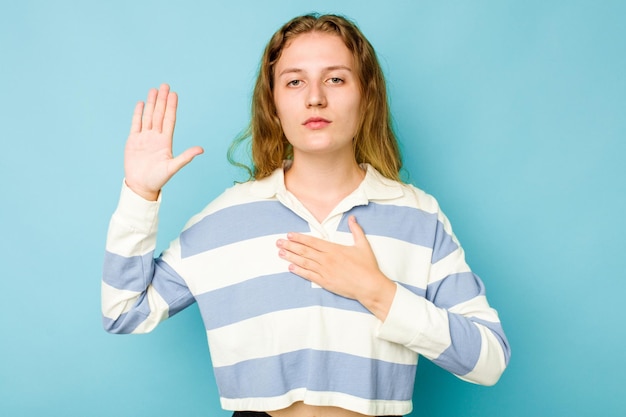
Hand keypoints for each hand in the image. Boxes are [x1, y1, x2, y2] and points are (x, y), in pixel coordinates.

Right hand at [124, 84, 203, 200]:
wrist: (141, 186)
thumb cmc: (158, 180)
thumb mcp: (173, 168)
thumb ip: (185, 157)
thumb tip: (201, 150)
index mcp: (166, 142)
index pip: (169, 120)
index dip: (172, 107)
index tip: (174, 94)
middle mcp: (156, 137)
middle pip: (159, 115)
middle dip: (162, 100)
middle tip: (165, 85)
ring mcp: (144, 138)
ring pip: (148, 116)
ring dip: (152, 104)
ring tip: (154, 90)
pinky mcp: (133, 141)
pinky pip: (136, 124)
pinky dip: (138, 114)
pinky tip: (141, 103)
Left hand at [276, 216, 396, 320]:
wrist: (369, 285)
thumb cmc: (367, 266)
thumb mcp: (363, 245)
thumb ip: (356, 230)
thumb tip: (352, 218)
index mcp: (334, 249)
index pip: (312, 241)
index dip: (299, 238)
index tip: (289, 235)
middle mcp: (327, 259)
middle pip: (304, 251)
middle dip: (290, 246)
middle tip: (278, 242)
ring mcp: (325, 271)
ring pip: (304, 262)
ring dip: (291, 257)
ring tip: (280, 253)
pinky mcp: (325, 282)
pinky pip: (309, 275)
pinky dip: (299, 271)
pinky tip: (290, 267)